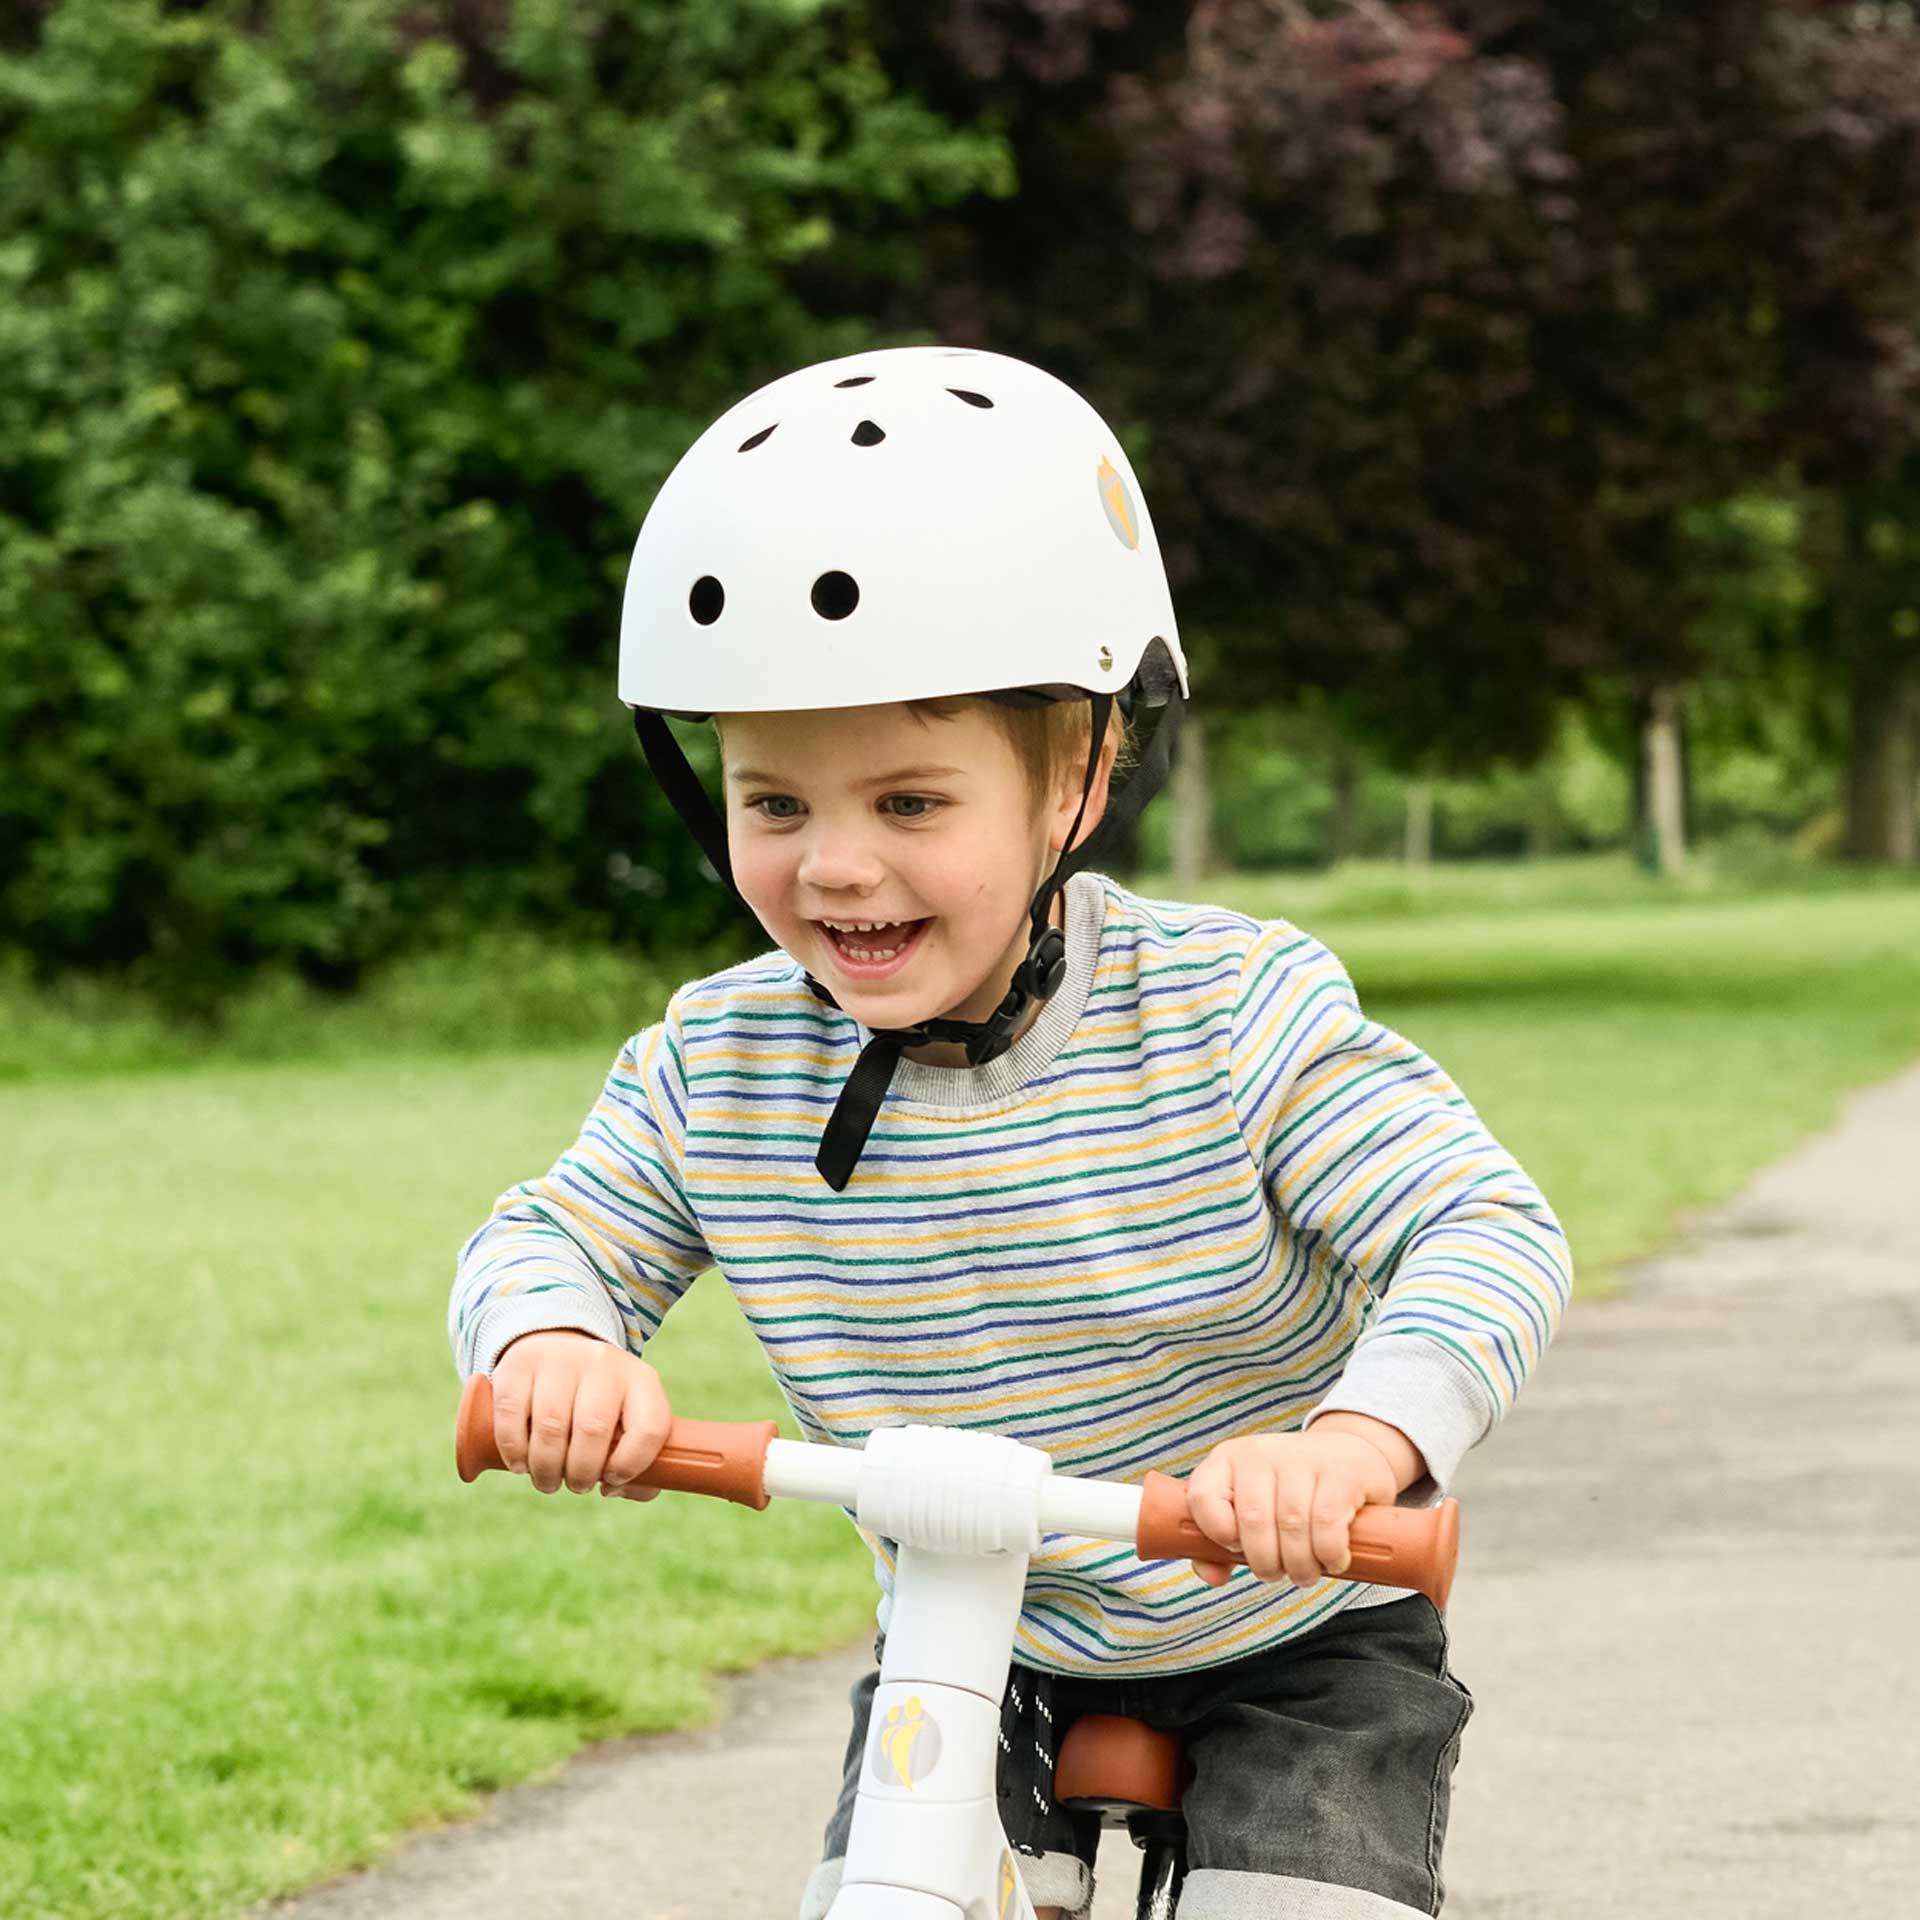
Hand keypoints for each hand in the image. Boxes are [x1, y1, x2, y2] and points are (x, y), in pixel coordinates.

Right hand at [488, 1329, 671, 1499]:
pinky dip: (514, 1449)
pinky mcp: (520, 1362)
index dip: (631, 1466)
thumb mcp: (627, 1421)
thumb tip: (614, 1488)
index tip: (610, 1481)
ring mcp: (560, 1358)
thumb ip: (636, 1463)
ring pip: (551, 1427)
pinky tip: (520, 1463)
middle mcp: (603, 1362)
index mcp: (641, 1381)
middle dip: (580, 1474)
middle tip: (574, 1485)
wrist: (556, 1350)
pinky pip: (512, 1414)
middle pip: (593, 1431)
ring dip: (546, 1468)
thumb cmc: (596, 1405)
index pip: (650, 1428)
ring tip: (547, 1480)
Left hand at [1184, 1424, 1406, 1587]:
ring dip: (1300, 1566)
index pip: (1202, 1496)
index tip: (1236, 1548)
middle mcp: (1261, 1452)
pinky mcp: (1340, 1469)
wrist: (1348, 1456)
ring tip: (1306, 1572)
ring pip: (1292, 1526)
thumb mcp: (1249, 1511)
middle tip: (1280, 1573)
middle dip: (1266, 1564)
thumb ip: (1219, 1547)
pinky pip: (1327, 1523)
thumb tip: (1212, 1577)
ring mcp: (1302, 1457)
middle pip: (1253, 1521)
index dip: (1216, 1533)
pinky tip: (1332, 1559)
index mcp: (1228, 1459)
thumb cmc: (1289, 1494)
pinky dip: (1329, 1554)